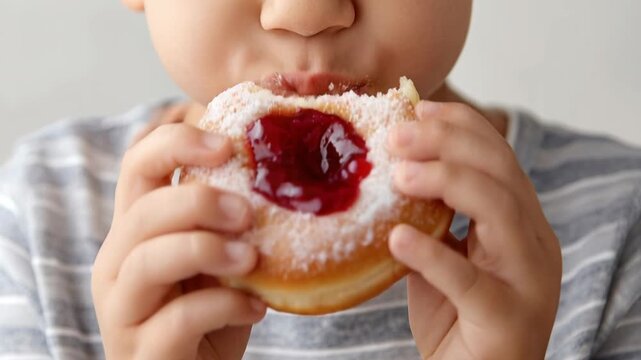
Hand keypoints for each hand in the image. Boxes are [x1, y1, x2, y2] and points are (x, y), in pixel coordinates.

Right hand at [92, 122, 265, 359]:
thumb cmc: (210, 313)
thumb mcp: (218, 260)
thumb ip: (227, 224)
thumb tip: (276, 172)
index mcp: (135, 231)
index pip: (135, 165)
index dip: (175, 143)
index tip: (226, 144)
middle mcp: (118, 264)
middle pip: (143, 211)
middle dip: (201, 202)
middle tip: (248, 213)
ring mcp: (123, 310)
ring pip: (149, 260)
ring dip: (208, 249)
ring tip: (252, 259)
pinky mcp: (143, 351)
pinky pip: (179, 318)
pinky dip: (226, 305)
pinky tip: (256, 307)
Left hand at [387, 102, 561, 358]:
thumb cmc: (456, 316)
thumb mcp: (443, 254)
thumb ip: (430, 217)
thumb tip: (391, 168)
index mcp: (520, 221)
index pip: (499, 155)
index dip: (459, 125)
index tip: (415, 110)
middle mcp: (533, 241)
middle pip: (501, 170)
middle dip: (446, 142)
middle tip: (395, 136)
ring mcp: (527, 279)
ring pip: (499, 209)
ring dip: (445, 181)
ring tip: (397, 174)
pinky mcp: (507, 317)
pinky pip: (470, 280)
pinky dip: (432, 254)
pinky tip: (397, 238)